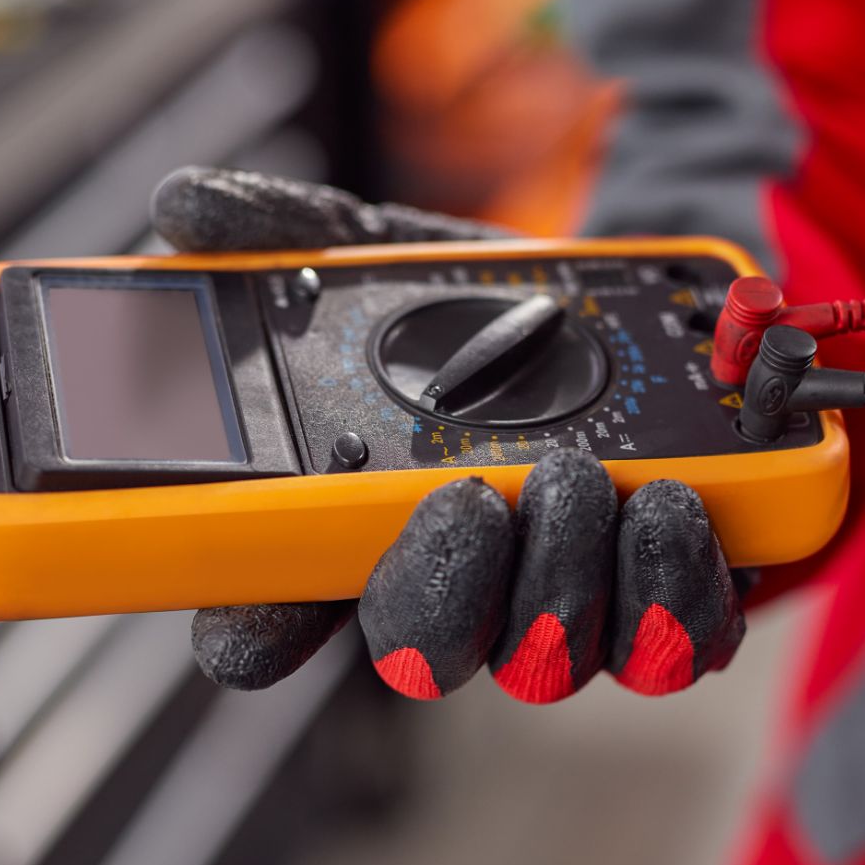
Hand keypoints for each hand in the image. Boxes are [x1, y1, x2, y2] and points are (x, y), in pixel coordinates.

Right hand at [153, 167, 745, 701]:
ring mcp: (550, 603)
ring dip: (565, 576)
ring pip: (545, 657)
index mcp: (353, 526)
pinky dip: (677, 578)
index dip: (251, 636)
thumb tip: (187, 207)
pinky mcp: (652, 596)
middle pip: (419, 652)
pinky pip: (670, 640)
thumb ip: (290, 236)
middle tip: (470, 496)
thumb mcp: (384, 254)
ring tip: (590, 477)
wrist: (621, 317)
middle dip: (443, 591)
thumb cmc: (481, 306)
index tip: (247, 631)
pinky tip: (675, 501)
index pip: (270, 613)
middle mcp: (446, 583)